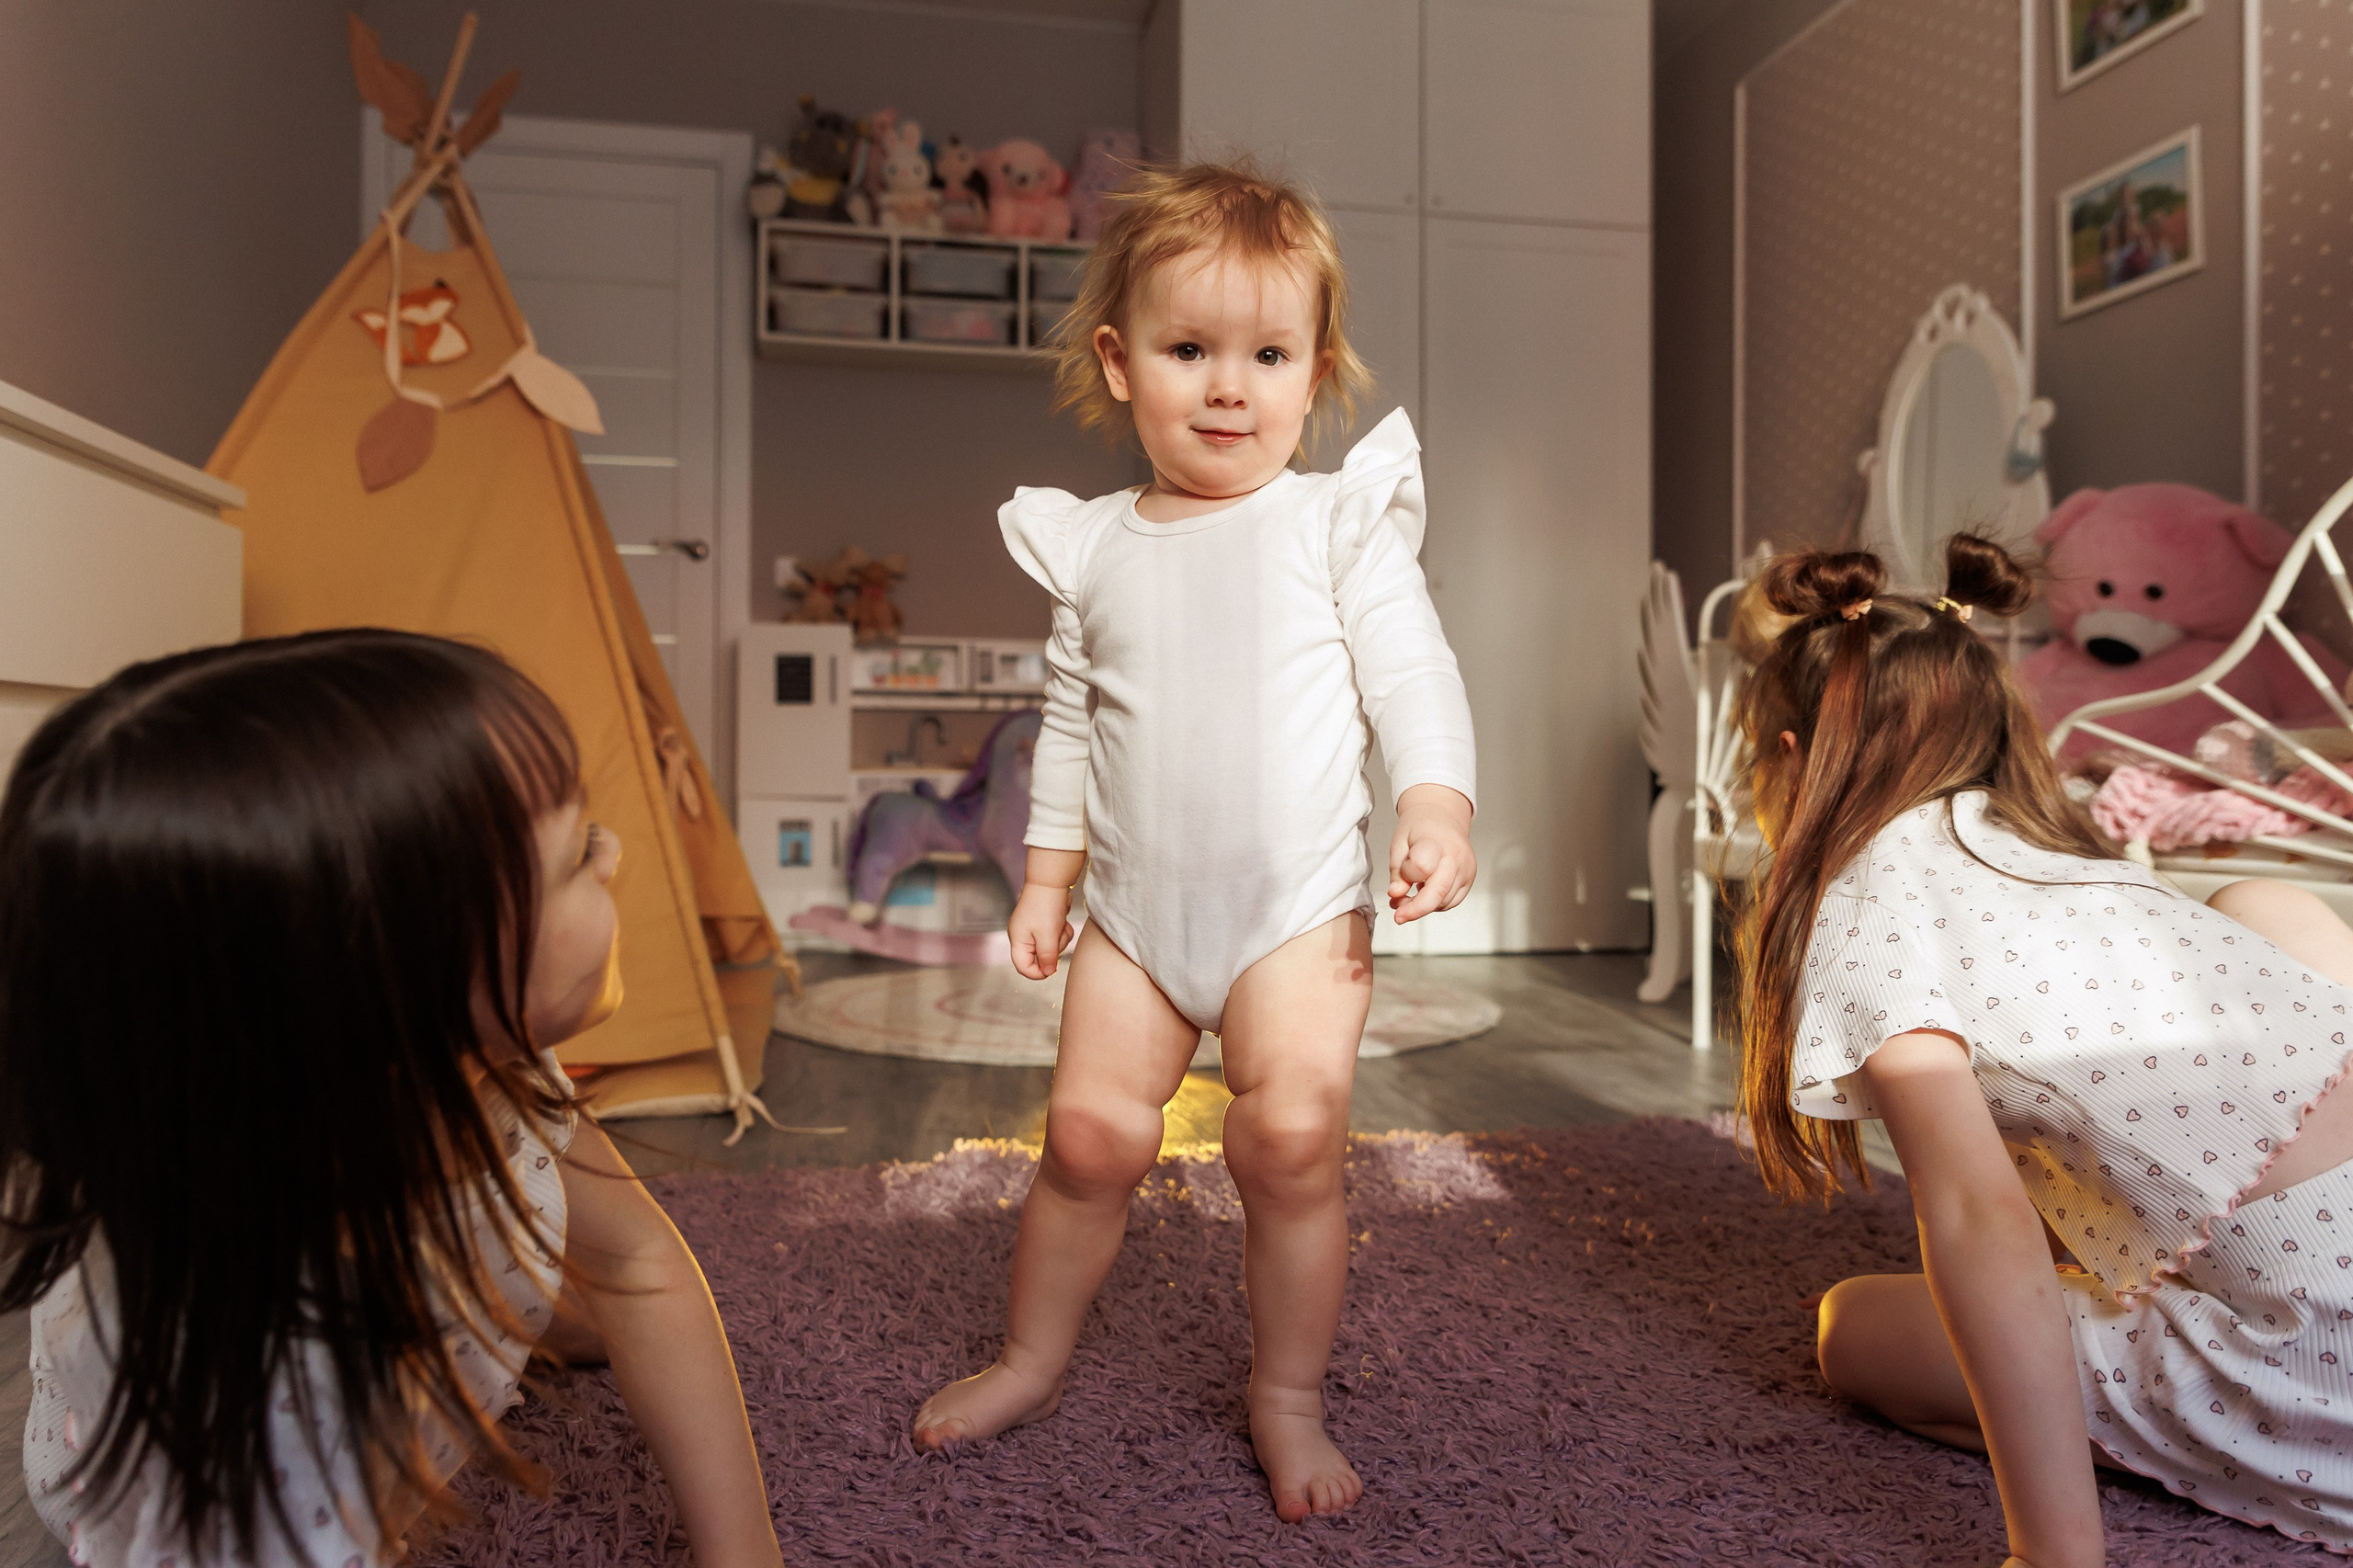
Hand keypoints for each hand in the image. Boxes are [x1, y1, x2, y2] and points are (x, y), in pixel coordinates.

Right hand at [1009, 881, 1075, 978]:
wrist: (1052, 881)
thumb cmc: (1046, 906)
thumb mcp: (1047, 936)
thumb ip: (1047, 957)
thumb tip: (1047, 972)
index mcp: (1018, 940)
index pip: (1023, 967)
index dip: (1037, 973)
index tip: (1052, 970)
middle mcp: (1024, 936)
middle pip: (1039, 958)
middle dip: (1053, 951)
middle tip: (1057, 938)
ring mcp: (1034, 929)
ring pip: (1050, 948)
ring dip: (1060, 940)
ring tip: (1060, 926)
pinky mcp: (1045, 923)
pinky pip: (1056, 936)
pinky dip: (1062, 931)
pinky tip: (1063, 921)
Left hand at [1387, 784, 1474, 922]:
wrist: (1442, 816)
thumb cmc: (1419, 827)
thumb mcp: (1399, 843)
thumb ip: (1397, 872)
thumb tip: (1396, 895)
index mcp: (1435, 841)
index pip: (1422, 868)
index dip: (1406, 878)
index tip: (1396, 883)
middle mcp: (1456, 856)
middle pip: (1438, 892)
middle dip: (1415, 909)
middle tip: (1398, 915)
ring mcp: (1466, 869)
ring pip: (1444, 901)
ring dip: (1423, 906)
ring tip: (1408, 896)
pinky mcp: (1470, 879)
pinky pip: (1451, 901)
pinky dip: (1436, 903)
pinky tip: (1425, 892)